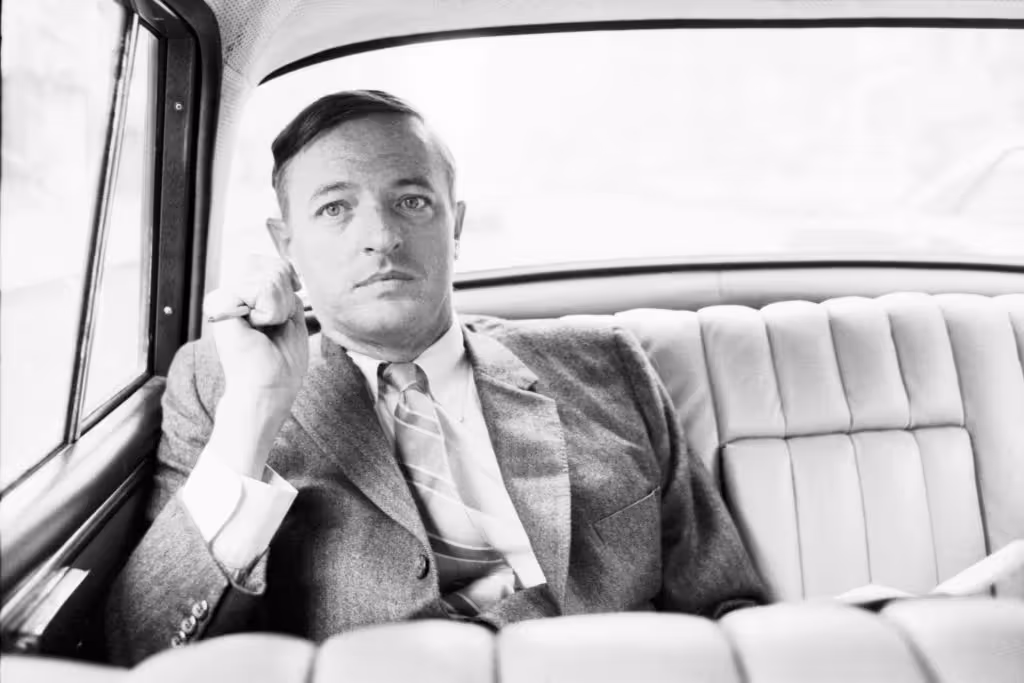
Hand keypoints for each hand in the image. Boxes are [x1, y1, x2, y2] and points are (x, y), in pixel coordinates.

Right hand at [201, 256, 308, 476]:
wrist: (269, 390)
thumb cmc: (282, 363)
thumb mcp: (291, 316)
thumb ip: (284, 290)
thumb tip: (284, 267)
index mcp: (246, 298)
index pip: (270, 264)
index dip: (288, 277)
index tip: (288, 307)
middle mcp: (231, 295)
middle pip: (269, 265)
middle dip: (286, 293)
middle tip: (276, 324)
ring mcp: (224, 299)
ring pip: (267, 275)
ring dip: (280, 304)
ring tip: (268, 328)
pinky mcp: (219, 306)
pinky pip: (259, 288)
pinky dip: (270, 309)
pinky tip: (259, 328)